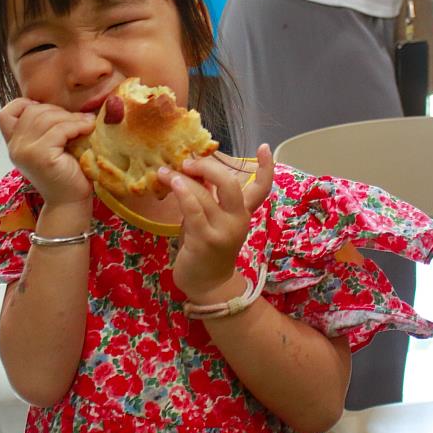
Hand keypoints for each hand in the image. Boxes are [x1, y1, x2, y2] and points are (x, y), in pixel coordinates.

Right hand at [0, 98, 95, 206]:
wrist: (70, 202)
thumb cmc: (67, 172)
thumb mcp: (52, 145)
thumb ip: (47, 127)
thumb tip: (68, 101)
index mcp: (14, 144)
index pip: (6, 113)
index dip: (27, 106)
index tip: (51, 114)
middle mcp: (14, 147)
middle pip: (33, 111)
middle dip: (59, 111)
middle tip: (79, 120)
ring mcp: (25, 152)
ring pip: (47, 117)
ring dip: (71, 117)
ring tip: (87, 123)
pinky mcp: (40, 157)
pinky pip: (59, 129)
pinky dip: (77, 125)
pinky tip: (88, 128)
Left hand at [157, 144, 274, 301]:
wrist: (207, 286)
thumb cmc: (206, 249)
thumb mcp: (210, 219)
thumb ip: (207, 197)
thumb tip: (192, 169)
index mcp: (242, 213)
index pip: (262, 189)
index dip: (266, 168)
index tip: (265, 147)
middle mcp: (238, 220)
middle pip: (231, 185)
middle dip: (209, 167)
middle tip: (188, 162)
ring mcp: (223, 231)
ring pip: (206, 195)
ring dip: (183, 179)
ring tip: (166, 172)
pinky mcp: (206, 240)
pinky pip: (194, 210)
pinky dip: (183, 193)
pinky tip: (172, 183)